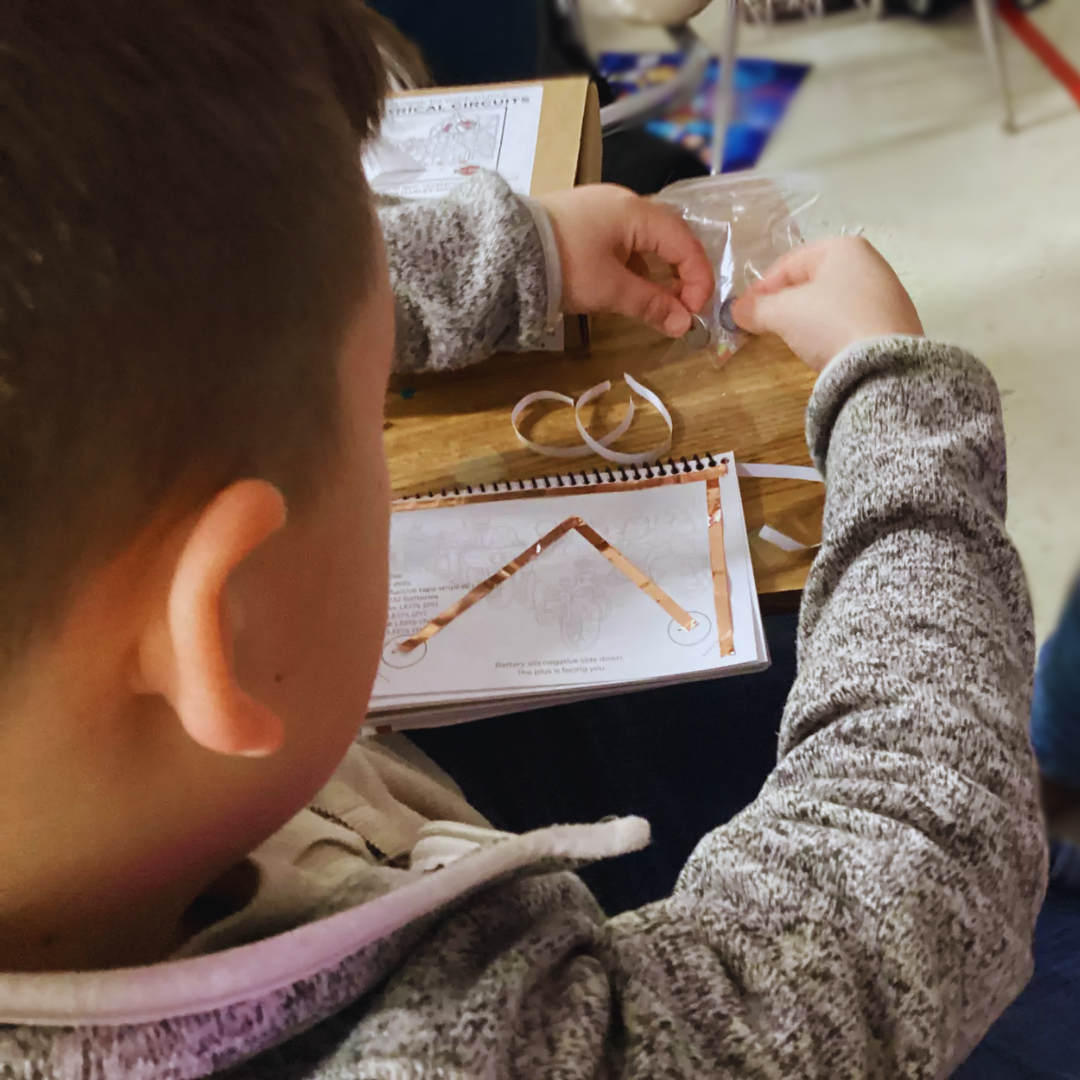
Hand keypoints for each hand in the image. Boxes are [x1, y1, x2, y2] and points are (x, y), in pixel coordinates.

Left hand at [536, 185, 713, 337]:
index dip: (698, 279)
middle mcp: (623, 202)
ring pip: (643, 240)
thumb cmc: (566, 265)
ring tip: (656, 304)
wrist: (504, 250)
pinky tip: (626, 288)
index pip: (685, 243)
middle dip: (680, 274)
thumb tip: (685, 325)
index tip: (695, 313)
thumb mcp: (611, 290)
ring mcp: (600, 208)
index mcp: (637, 212)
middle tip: (681, 308)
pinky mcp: (581, 220)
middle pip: (668, 237)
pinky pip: (621, 241)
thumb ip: (652, 305)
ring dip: (655, 272)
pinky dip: (632, 266)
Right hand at [730, 237, 923, 371]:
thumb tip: (736, 311)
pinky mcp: (895, 322)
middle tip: (764, 324)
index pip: (788, 264)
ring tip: (792, 338)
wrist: (883, 365)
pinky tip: (824, 348)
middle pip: (812, 281)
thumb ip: (756, 308)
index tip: (742, 312)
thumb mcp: (783, 313)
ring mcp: (887, 293)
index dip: (760, 288)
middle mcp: (870, 262)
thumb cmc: (829, 323)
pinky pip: (852, 320)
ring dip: (808, 317)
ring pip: (832, 301)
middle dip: (785, 302)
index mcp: (843, 248)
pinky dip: (832, 330)